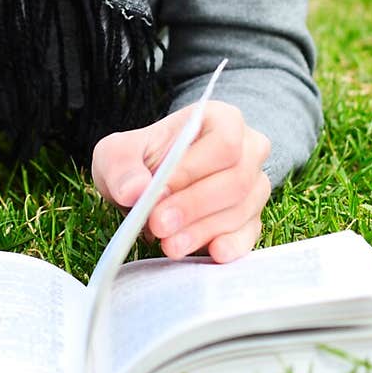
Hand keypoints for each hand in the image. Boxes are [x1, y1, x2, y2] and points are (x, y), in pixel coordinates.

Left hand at [90, 100, 270, 262]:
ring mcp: (254, 187)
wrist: (150, 185)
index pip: (223, 143)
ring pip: (241, 210)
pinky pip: (250, 235)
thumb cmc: (140, 161)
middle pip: (235, 180)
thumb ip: (121, 167)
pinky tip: (212, 252)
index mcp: (221, 119)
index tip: (159, 191)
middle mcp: (248, 150)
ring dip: (203, 230)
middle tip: (158, 225)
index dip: (192, 170)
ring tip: (168, 244)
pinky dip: (231, 245)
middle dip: (194, 206)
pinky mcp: (252, 220)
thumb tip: (134, 191)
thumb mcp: (117, 154)